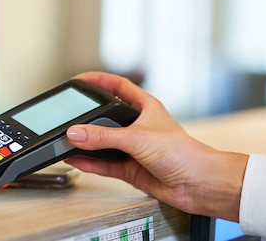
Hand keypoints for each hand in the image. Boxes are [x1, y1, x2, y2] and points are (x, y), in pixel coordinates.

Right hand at [64, 72, 247, 221]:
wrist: (199, 185)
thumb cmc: (185, 153)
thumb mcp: (139, 138)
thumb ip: (104, 136)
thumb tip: (77, 132)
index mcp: (145, 107)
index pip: (117, 86)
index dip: (98, 80)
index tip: (78, 79)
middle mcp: (138, 126)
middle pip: (105, 117)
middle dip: (86, 117)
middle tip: (67, 116)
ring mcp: (133, 148)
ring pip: (102, 143)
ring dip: (85, 143)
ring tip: (66, 141)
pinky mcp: (130, 169)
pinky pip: (103, 164)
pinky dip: (89, 163)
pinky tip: (76, 160)